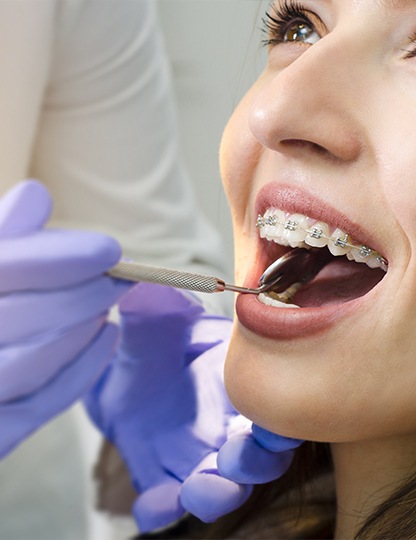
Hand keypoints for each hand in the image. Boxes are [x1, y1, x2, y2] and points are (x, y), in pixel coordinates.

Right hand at [0, 180, 129, 457]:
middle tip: (119, 280)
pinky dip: (79, 372)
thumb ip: (2, 239)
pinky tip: (108, 338)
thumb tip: (36, 194)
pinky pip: (35, 407)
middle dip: (81, 296)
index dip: (58, 259)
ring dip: (80, 332)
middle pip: (16, 319)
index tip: (110, 251)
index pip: (2, 270)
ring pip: (26, 365)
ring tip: (107, 307)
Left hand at [85, 282, 301, 531]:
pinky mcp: (162, 475)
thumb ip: (157, 309)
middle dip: (256, 462)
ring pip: (223, 486)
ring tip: (198, 488)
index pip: (278, 405)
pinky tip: (152, 505)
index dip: (285, 418)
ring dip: (218, 493)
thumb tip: (149, 291)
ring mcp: (196, 454)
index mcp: (240, 382)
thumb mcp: (152, 320)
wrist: (121, 368)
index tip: (276, 421)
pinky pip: (166, 503)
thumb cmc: (153, 338)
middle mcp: (228, 424)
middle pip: (261, 457)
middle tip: (236, 456)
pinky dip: (162, 509)